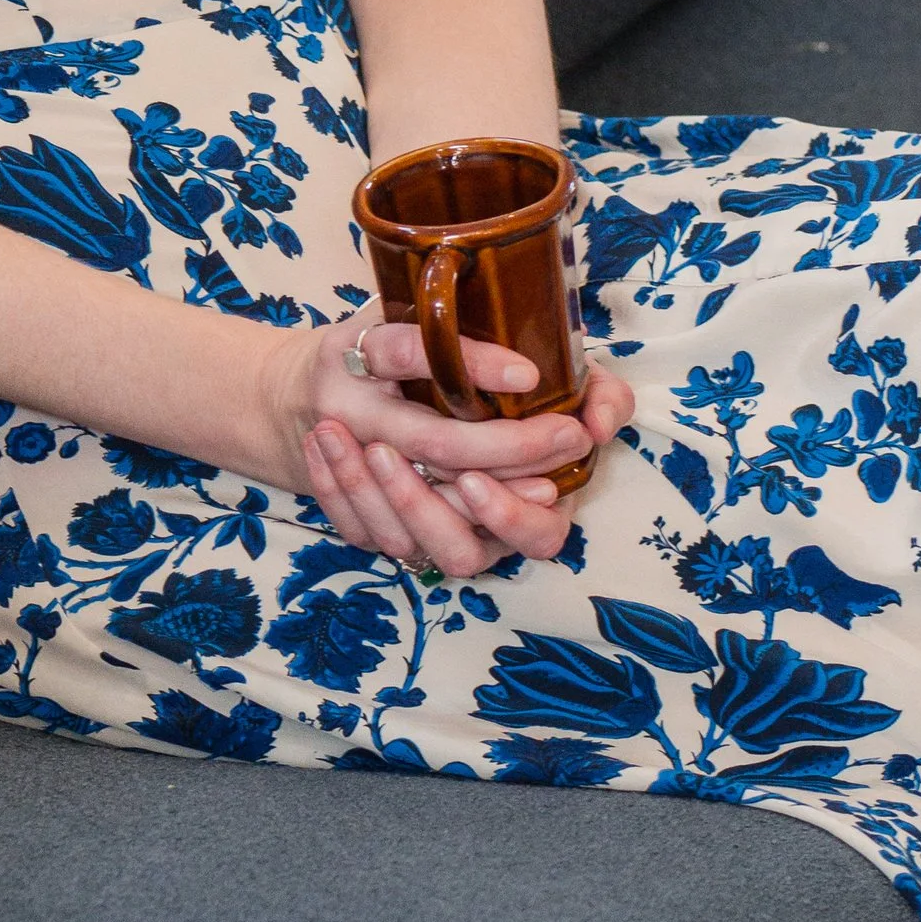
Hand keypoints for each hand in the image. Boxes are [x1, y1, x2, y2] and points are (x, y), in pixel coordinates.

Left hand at [263, 311, 633, 580]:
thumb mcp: (552, 368)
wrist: (404, 379)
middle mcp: (481, 526)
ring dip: (371, 495)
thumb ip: (597, 393)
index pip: (538, 535)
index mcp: (536, 498)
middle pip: (462, 553)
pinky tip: (323, 440)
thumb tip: (597, 422)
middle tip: (385, 450)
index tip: (471, 479)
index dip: (507, 516)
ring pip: (404, 547)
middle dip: (422, 505)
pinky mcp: (378, 526)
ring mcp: (427, 531)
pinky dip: (334, 487)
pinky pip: (354, 529)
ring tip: (343, 436)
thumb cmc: (489, 377)